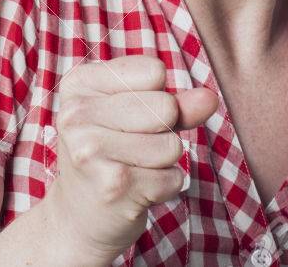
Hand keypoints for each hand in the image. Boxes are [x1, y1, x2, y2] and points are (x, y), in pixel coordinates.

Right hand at [42, 55, 218, 261]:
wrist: (79, 218)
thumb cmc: (110, 155)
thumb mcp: (135, 116)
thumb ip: (175, 101)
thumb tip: (210, 98)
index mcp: (79, 85)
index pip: (154, 70)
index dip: (156, 95)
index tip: (128, 115)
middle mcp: (77, 114)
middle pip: (166, 106)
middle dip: (164, 131)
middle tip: (131, 148)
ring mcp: (92, 151)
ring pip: (173, 144)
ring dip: (165, 162)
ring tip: (134, 168)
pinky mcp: (114, 186)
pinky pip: (173, 177)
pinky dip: (165, 187)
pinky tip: (136, 190)